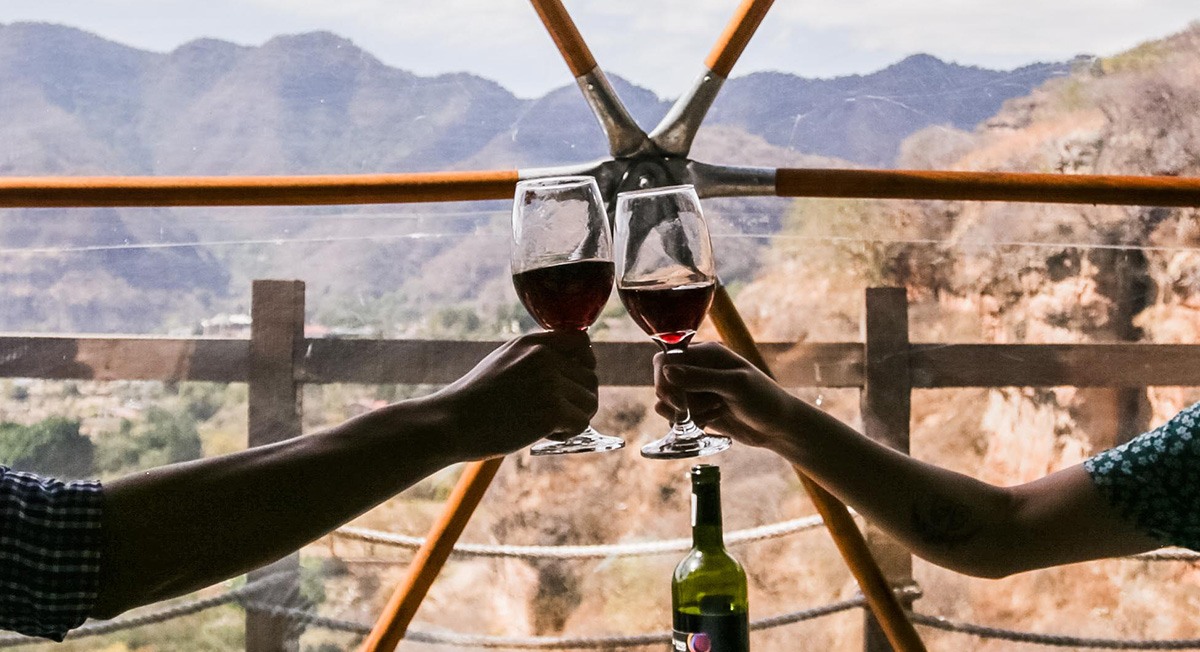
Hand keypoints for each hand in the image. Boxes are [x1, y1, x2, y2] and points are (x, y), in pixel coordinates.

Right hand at [432, 331, 597, 459]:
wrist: (450, 423)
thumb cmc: (476, 399)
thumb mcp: (504, 360)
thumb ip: (536, 355)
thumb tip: (577, 362)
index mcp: (532, 343)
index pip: (582, 341)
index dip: (584, 363)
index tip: (570, 383)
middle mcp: (543, 357)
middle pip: (590, 377)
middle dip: (578, 399)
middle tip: (552, 413)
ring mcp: (548, 384)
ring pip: (590, 401)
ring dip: (574, 417)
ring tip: (546, 424)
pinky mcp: (550, 412)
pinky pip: (581, 423)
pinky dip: (567, 434)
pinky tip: (544, 435)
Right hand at [654, 343, 800, 453]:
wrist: (779, 427)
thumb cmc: (764, 399)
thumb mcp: (734, 386)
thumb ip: (700, 379)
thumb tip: (667, 371)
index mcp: (708, 353)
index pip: (668, 358)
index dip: (664, 378)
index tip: (675, 399)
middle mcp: (699, 369)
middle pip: (665, 380)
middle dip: (675, 399)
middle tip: (691, 412)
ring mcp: (698, 390)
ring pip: (669, 401)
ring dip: (686, 412)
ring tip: (714, 412)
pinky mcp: (698, 410)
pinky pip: (677, 416)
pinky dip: (688, 423)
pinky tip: (711, 422)